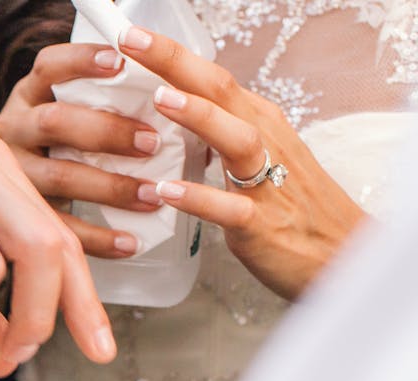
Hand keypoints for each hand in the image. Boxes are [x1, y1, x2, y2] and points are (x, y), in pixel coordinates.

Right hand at [0, 43, 163, 257]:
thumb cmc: (62, 142)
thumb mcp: (69, 112)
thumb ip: (105, 102)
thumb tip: (180, 97)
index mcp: (27, 95)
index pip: (48, 67)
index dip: (81, 61)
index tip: (119, 62)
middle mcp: (13, 130)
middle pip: (53, 122)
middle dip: (106, 131)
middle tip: (151, 142)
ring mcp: (13, 173)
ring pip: (57, 176)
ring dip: (109, 187)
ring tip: (153, 196)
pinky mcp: (20, 213)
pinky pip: (59, 225)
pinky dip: (98, 236)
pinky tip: (129, 241)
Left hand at [118, 26, 365, 299]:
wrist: (341, 254)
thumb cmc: (291, 205)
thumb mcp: (255, 157)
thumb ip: (216, 135)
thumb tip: (167, 115)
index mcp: (256, 122)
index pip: (210, 78)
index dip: (171, 55)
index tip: (131, 34)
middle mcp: (264, 142)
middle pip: (220, 91)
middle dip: (175, 64)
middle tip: (133, 41)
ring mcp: (266, 182)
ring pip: (235, 138)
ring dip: (198, 116)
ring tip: (159, 99)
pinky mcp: (261, 224)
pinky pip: (228, 208)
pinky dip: (198, 198)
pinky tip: (166, 191)